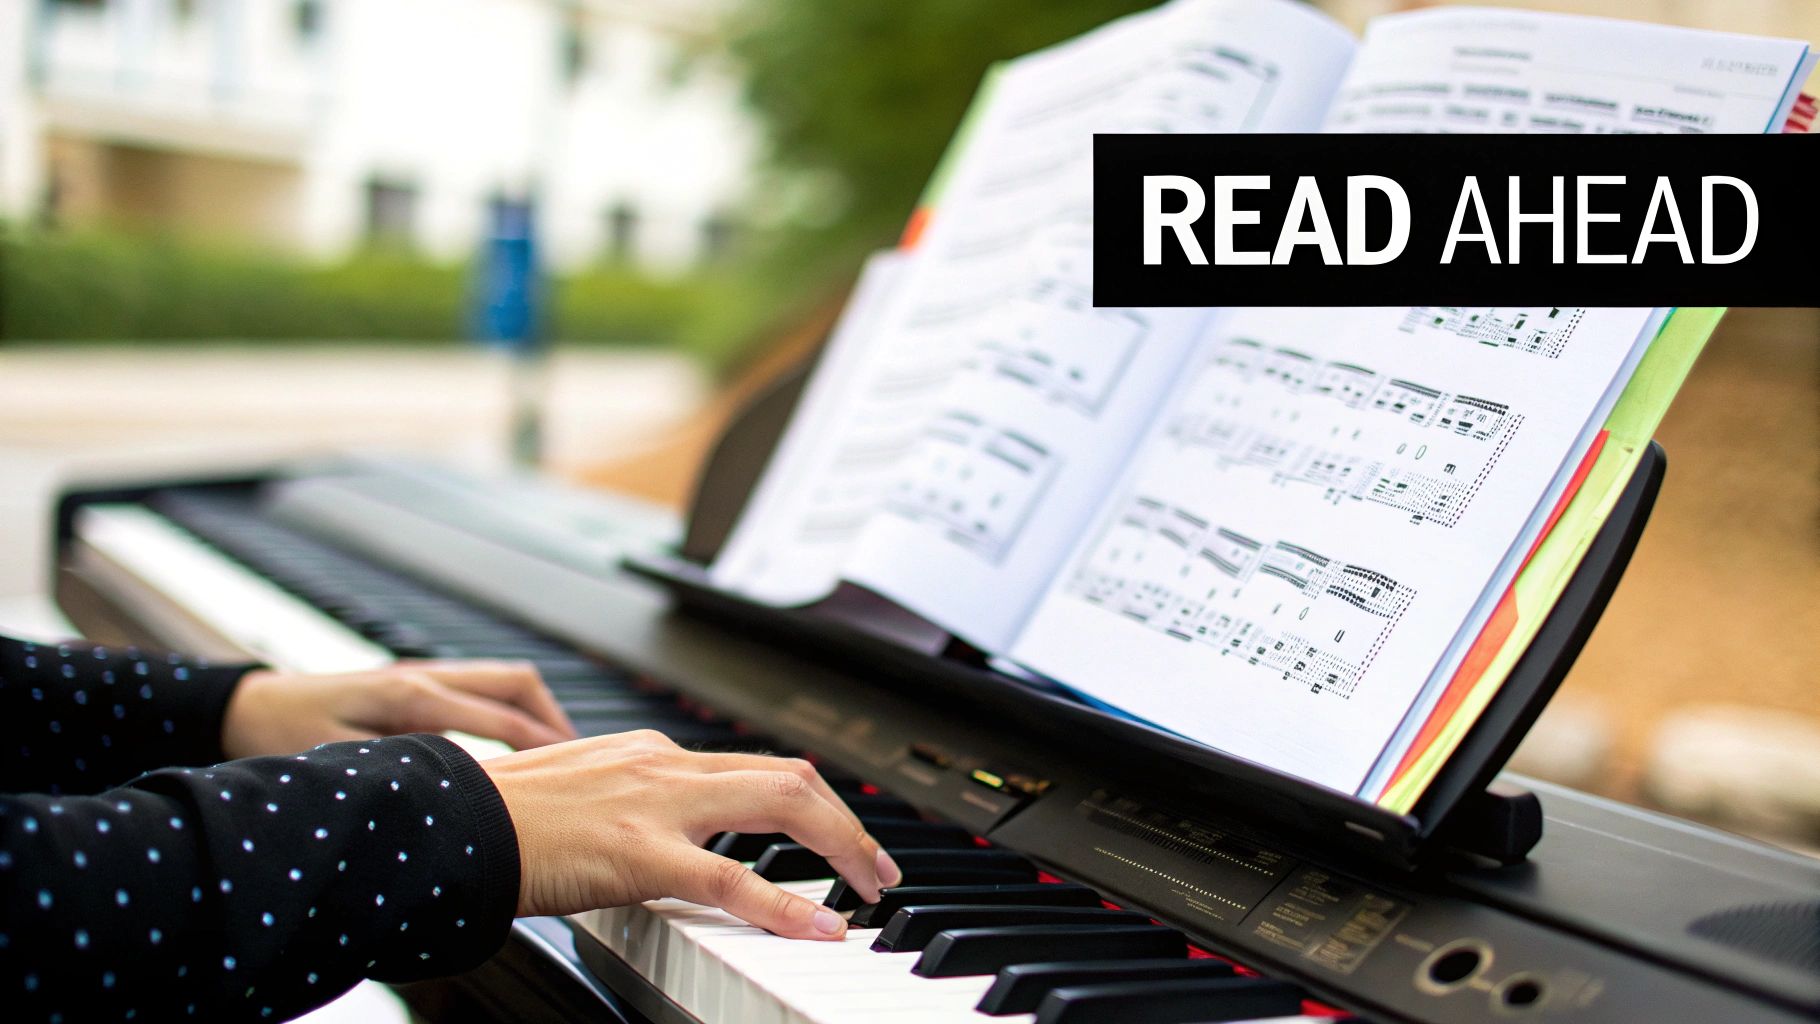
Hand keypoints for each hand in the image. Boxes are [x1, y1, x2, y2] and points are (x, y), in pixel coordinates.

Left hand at [222, 660, 576, 759]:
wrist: (249, 706)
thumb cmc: (281, 735)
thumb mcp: (338, 760)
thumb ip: (401, 768)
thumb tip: (462, 783)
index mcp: (411, 696)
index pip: (499, 718)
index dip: (544, 745)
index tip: (578, 772)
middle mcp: (427, 675)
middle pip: (516, 683)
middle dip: (556, 718)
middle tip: (584, 760)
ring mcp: (425, 674)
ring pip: (505, 678)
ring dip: (539, 709)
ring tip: (562, 751)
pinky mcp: (419, 682)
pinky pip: (484, 686)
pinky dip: (513, 708)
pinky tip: (518, 741)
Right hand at [482, 729, 902, 938]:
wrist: (442, 824)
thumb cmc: (497, 823)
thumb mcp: (579, 800)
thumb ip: (628, 810)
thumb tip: (664, 841)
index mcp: (650, 755)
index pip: (755, 766)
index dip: (812, 800)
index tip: (840, 834)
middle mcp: (664, 766)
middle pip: (788, 777)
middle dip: (845, 821)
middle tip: (876, 867)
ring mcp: (655, 805)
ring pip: (781, 805)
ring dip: (840, 845)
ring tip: (869, 888)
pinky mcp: (639, 853)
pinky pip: (731, 877)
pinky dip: (787, 904)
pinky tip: (822, 926)